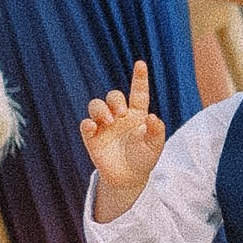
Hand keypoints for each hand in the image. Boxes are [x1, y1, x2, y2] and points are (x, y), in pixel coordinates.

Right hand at [79, 60, 165, 218]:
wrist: (129, 178)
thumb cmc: (144, 158)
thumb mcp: (155, 146)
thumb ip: (157, 131)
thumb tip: (152, 117)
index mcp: (137, 114)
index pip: (138, 93)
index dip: (139, 78)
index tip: (141, 64)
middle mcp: (119, 116)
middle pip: (113, 96)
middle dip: (115, 100)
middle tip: (121, 114)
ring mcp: (104, 126)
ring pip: (96, 105)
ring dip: (101, 109)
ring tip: (110, 121)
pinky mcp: (92, 138)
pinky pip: (85, 125)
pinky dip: (87, 123)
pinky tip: (92, 127)